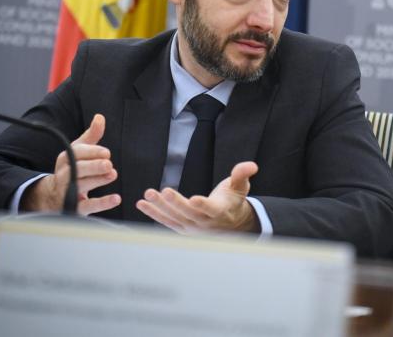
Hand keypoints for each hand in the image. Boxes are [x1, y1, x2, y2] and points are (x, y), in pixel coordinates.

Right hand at [21, 114, 120, 214]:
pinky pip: (88, 206)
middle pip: (77, 169)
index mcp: (66, 159)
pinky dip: (102, 203)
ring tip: (113, 174)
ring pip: (81, 186)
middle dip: (93, 166)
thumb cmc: (72, 168)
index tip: (107, 153)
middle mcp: (64, 174)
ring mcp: (68, 192)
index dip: (92, 152)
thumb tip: (100, 117)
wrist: (54, 196)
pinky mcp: (75, 208)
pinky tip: (116, 199)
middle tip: (108, 163)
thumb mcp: (80, 151)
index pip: (77, 153)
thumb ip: (91, 136)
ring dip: (97, 180)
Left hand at [135, 161, 259, 233]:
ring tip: (148, 194)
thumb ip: (242, 175)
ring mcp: (192, 228)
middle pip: (189, 214)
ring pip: (175, 218)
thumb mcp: (240, 187)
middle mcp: (205, 223)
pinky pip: (166, 221)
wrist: (230, 224)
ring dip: (160, 207)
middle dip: (176, 204)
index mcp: (220, 212)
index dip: (203, 205)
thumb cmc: (234, 201)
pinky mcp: (182, 228)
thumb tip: (252, 165)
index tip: (194, 199)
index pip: (211, 209)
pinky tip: (141, 204)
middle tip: (164, 192)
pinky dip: (153, 214)